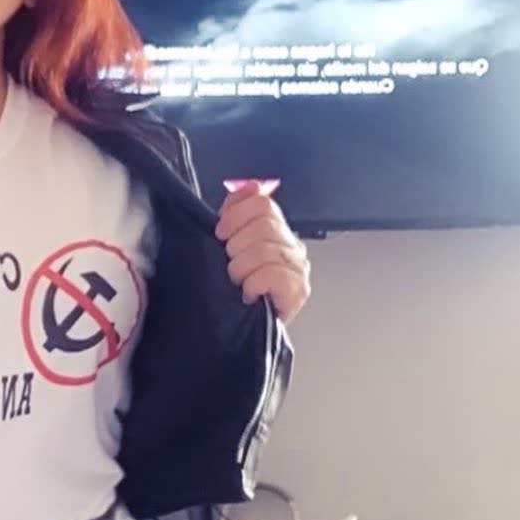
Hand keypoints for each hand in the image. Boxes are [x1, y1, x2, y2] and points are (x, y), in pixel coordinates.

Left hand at [214, 180, 310, 324]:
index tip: (221, 234)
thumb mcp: (228, 248)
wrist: (236, 333)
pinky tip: (249, 294)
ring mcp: (298, 268)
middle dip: (236, 246)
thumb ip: (236, 214)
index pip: (262, 203)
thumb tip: (246, 186)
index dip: (235, 215)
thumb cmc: (231, 291)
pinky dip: (254, 284)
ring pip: (265, 250)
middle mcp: (291, 247)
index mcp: (276, 231)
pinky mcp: (298, 291)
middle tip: (230, 266)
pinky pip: (273, 275)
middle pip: (264, 225)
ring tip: (238, 283)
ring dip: (241, 269)